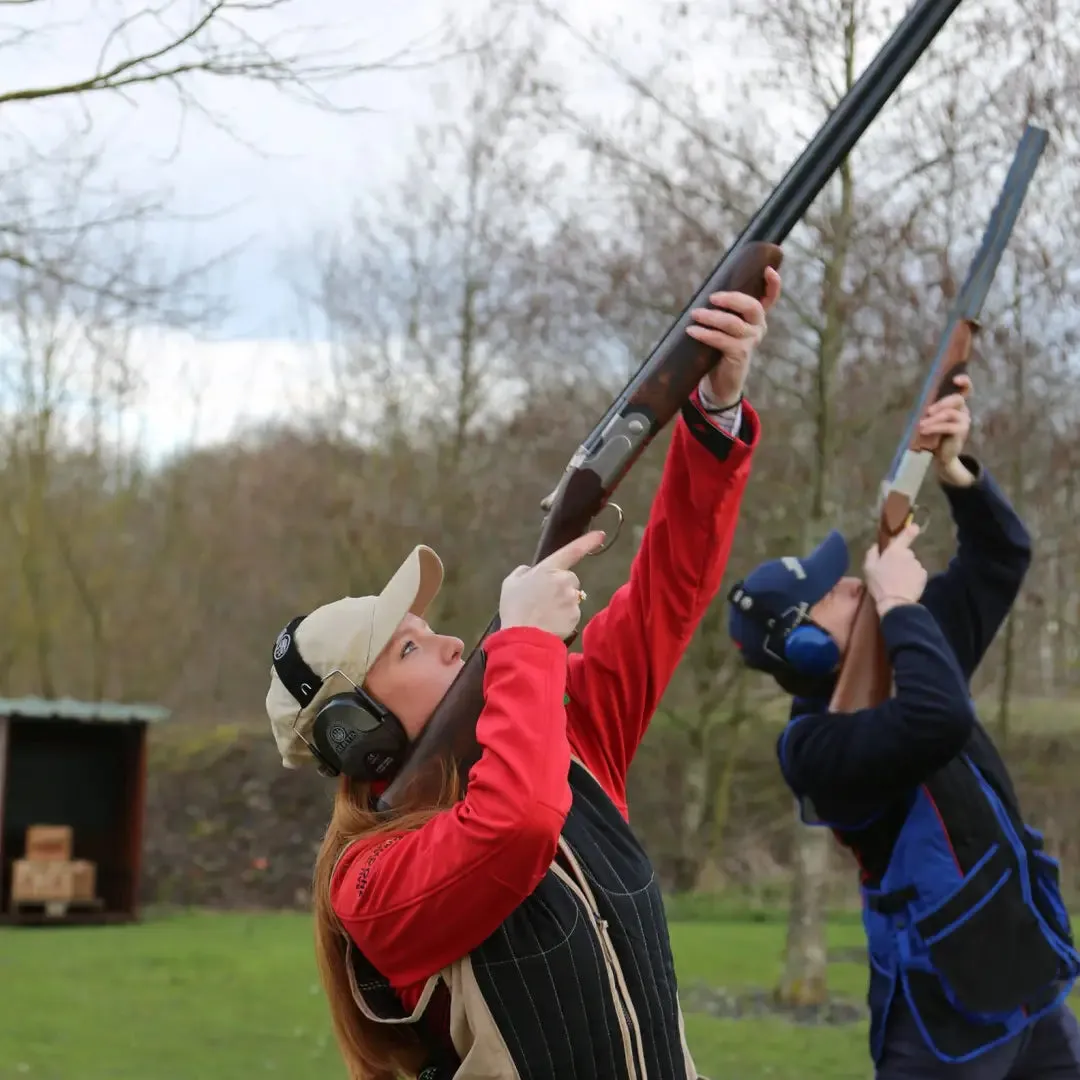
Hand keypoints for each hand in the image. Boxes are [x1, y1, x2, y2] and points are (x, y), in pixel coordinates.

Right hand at [499, 530, 604, 638]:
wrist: (524, 638)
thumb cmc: (515, 608)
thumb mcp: (510, 583)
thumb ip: (523, 572)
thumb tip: (531, 571)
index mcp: (549, 568)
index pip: (572, 551)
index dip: (588, 541)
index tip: (601, 535)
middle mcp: (564, 580)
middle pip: (570, 578)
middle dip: (561, 585)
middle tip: (543, 598)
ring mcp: (572, 599)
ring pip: (572, 596)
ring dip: (563, 601)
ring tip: (545, 613)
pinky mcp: (576, 616)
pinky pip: (573, 612)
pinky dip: (564, 616)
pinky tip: (551, 622)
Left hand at [686, 266, 781, 406]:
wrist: (721, 382)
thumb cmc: (720, 349)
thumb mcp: (724, 328)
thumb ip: (723, 311)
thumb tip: (702, 293)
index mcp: (756, 318)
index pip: (771, 298)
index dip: (773, 284)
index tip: (768, 270)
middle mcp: (758, 327)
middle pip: (752, 307)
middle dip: (732, 299)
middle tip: (712, 297)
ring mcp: (751, 341)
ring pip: (733, 323)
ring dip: (711, 317)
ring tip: (695, 314)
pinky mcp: (739, 354)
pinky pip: (721, 340)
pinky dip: (705, 334)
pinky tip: (692, 331)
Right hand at [863, 521, 927, 615]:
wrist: (896, 602)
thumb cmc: (879, 584)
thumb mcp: (868, 568)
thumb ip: (872, 553)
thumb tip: (877, 546)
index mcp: (895, 550)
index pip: (906, 534)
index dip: (910, 529)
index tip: (914, 526)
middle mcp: (909, 555)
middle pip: (905, 553)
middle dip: (900, 560)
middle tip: (891, 572)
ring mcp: (918, 565)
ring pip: (911, 564)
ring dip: (906, 570)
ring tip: (897, 582)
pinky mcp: (924, 576)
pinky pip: (917, 574)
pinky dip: (912, 578)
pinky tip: (905, 586)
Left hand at [920, 373, 973, 485]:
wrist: (943, 454)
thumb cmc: (935, 433)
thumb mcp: (933, 418)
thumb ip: (932, 408)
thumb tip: (922, 398)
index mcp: (957, 405)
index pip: (966, 389)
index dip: (964, 382)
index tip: (956, 379)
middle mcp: (964, 411)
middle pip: (957, 399)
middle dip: (941, 403)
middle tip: (927, 411)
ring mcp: (964, 421)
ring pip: (949, 414)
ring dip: (933, 419)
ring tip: (921, 425)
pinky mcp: (961, 431)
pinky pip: (948, 426)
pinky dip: (934, 427)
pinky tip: (924, 430)